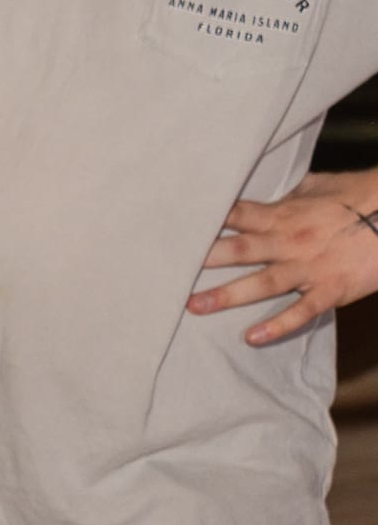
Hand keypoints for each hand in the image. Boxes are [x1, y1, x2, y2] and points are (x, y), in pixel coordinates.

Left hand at [190, 172, 377, 345]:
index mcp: (283, 214)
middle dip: (204, 261)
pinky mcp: (331, 289)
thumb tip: (261, 188)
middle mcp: (290, 241)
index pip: (236, 215)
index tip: (172, 225)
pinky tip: (252, 338)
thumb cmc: (360, 196)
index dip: (205, 220)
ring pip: (262, 283)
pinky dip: (278, 326)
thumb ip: (286, 193)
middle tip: (165, 271)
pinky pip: (302, 311)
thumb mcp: (319, 186)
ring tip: (194, 307)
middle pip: (239, 250)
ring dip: (227, 296)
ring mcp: (309, 268)